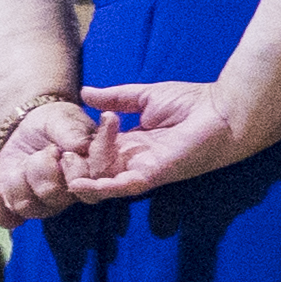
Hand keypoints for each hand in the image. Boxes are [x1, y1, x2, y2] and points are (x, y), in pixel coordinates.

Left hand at [0, 97, 99, 225]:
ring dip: (19, 179)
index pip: (88, 192)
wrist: (29, 125)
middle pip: (52, 198)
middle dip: (41, 169)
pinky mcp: (18, 205)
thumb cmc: (55, 122)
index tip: (64, 153)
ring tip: (24, 161)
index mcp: (87, 179)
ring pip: (27, 206)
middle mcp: (67, 197)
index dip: (73, 173)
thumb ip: (73, 132)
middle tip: (44, 151)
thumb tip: (81, 146)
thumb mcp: (65, 119)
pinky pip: (8, 220)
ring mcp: (42, 204)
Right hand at [69, 77, 268, 200]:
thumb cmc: (193, 102)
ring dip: (82, 177)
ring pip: (103, 182)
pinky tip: (81, 183)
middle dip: (73, 165)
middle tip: (55, 155)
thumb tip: (84, 93)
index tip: (56, 141)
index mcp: (132, 143)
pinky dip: (101, 187)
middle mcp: (135, 160)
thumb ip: (115, 98)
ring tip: (63, 167)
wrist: (224, 109)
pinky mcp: (154, 175)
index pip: (95, 151)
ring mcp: (143, 170)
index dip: (75, 149)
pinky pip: (123, 188)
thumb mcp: (144, 97)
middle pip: (94, 169)